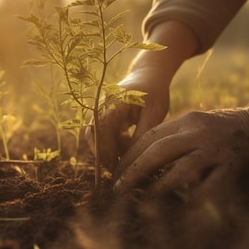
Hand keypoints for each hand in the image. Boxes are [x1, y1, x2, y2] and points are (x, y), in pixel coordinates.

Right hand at [84, 21, 198, 170]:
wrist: (148, 76)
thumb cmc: (154, 93)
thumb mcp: (155, 113)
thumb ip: (143, 134)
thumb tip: (132, 160)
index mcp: (113, 100)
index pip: (102, 128)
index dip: (106, 149)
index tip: (116, 167)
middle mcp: (100, 106)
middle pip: (93, 134)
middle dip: (103, 155)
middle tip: (118, 172)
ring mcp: (98, 112)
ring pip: (94, 137)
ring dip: (106, 151)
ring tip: (123, 163)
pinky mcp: (101, 118)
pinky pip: (100, 136)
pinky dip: (110, 147)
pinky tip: (126, 151)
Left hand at [113, 108, 248, 197]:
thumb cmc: (226, 128)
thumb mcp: (198, 125)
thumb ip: (175, 139)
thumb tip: (143, 161)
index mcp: (187, 121)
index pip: (150, 137)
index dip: (129, 156)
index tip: (115, 172)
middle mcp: (199, 132)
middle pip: (158, 151)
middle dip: (134, 171)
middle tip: (118, 188)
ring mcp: (216, 149)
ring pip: (180, 170)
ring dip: (159, 187)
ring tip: (143, 200)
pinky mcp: (233, 166)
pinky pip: (209, 188)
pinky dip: (193, 201)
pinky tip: (180, 212)